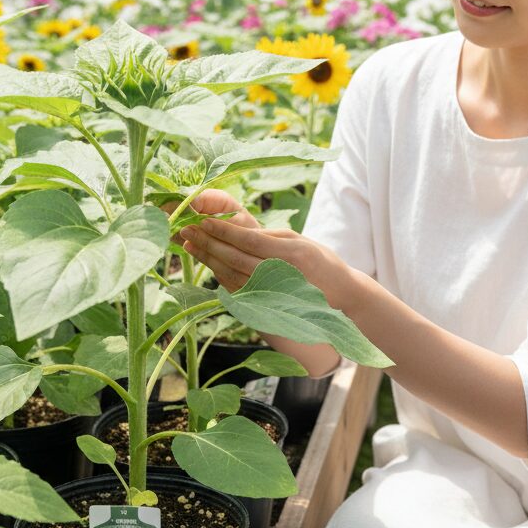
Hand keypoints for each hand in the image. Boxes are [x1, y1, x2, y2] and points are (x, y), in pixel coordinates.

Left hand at [179, 207, 357, 309]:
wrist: (340, 299)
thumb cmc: (322, 264)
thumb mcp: (302, 243)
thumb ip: (271, 237)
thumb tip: (236, 228)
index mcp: (292, 254)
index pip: (248, 241)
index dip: (223, 230)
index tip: (202, 220)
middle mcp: (279, 275)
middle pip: (234, 258)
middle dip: (208, 242)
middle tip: (186, 228)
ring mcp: (270, 295)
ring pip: (230, 275)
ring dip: (207, 259)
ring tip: (189, 243)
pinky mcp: (264, 308)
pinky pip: (235, 289)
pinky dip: (217, 274)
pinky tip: (206, 263)